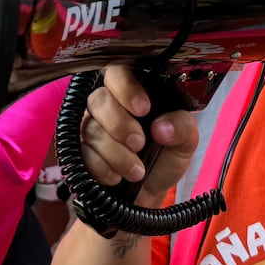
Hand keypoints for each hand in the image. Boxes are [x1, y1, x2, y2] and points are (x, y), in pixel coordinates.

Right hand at [81, 63, 198, 202]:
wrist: (150, 192)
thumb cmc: (165, 158)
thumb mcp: (185, 142)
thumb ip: (182, 127)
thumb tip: (162, 126)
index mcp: (134, 93)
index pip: (119, 72)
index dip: (127, 88)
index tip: (144, 109)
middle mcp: (108, 105)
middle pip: (99, 99)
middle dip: (120, 124)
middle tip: (139, 143)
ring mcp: (90, 127)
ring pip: (91, 129)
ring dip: (116, 153)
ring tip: (137, 170)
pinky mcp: (80, 151)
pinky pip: (82, 154)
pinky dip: (102, 168)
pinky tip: (117, 177)